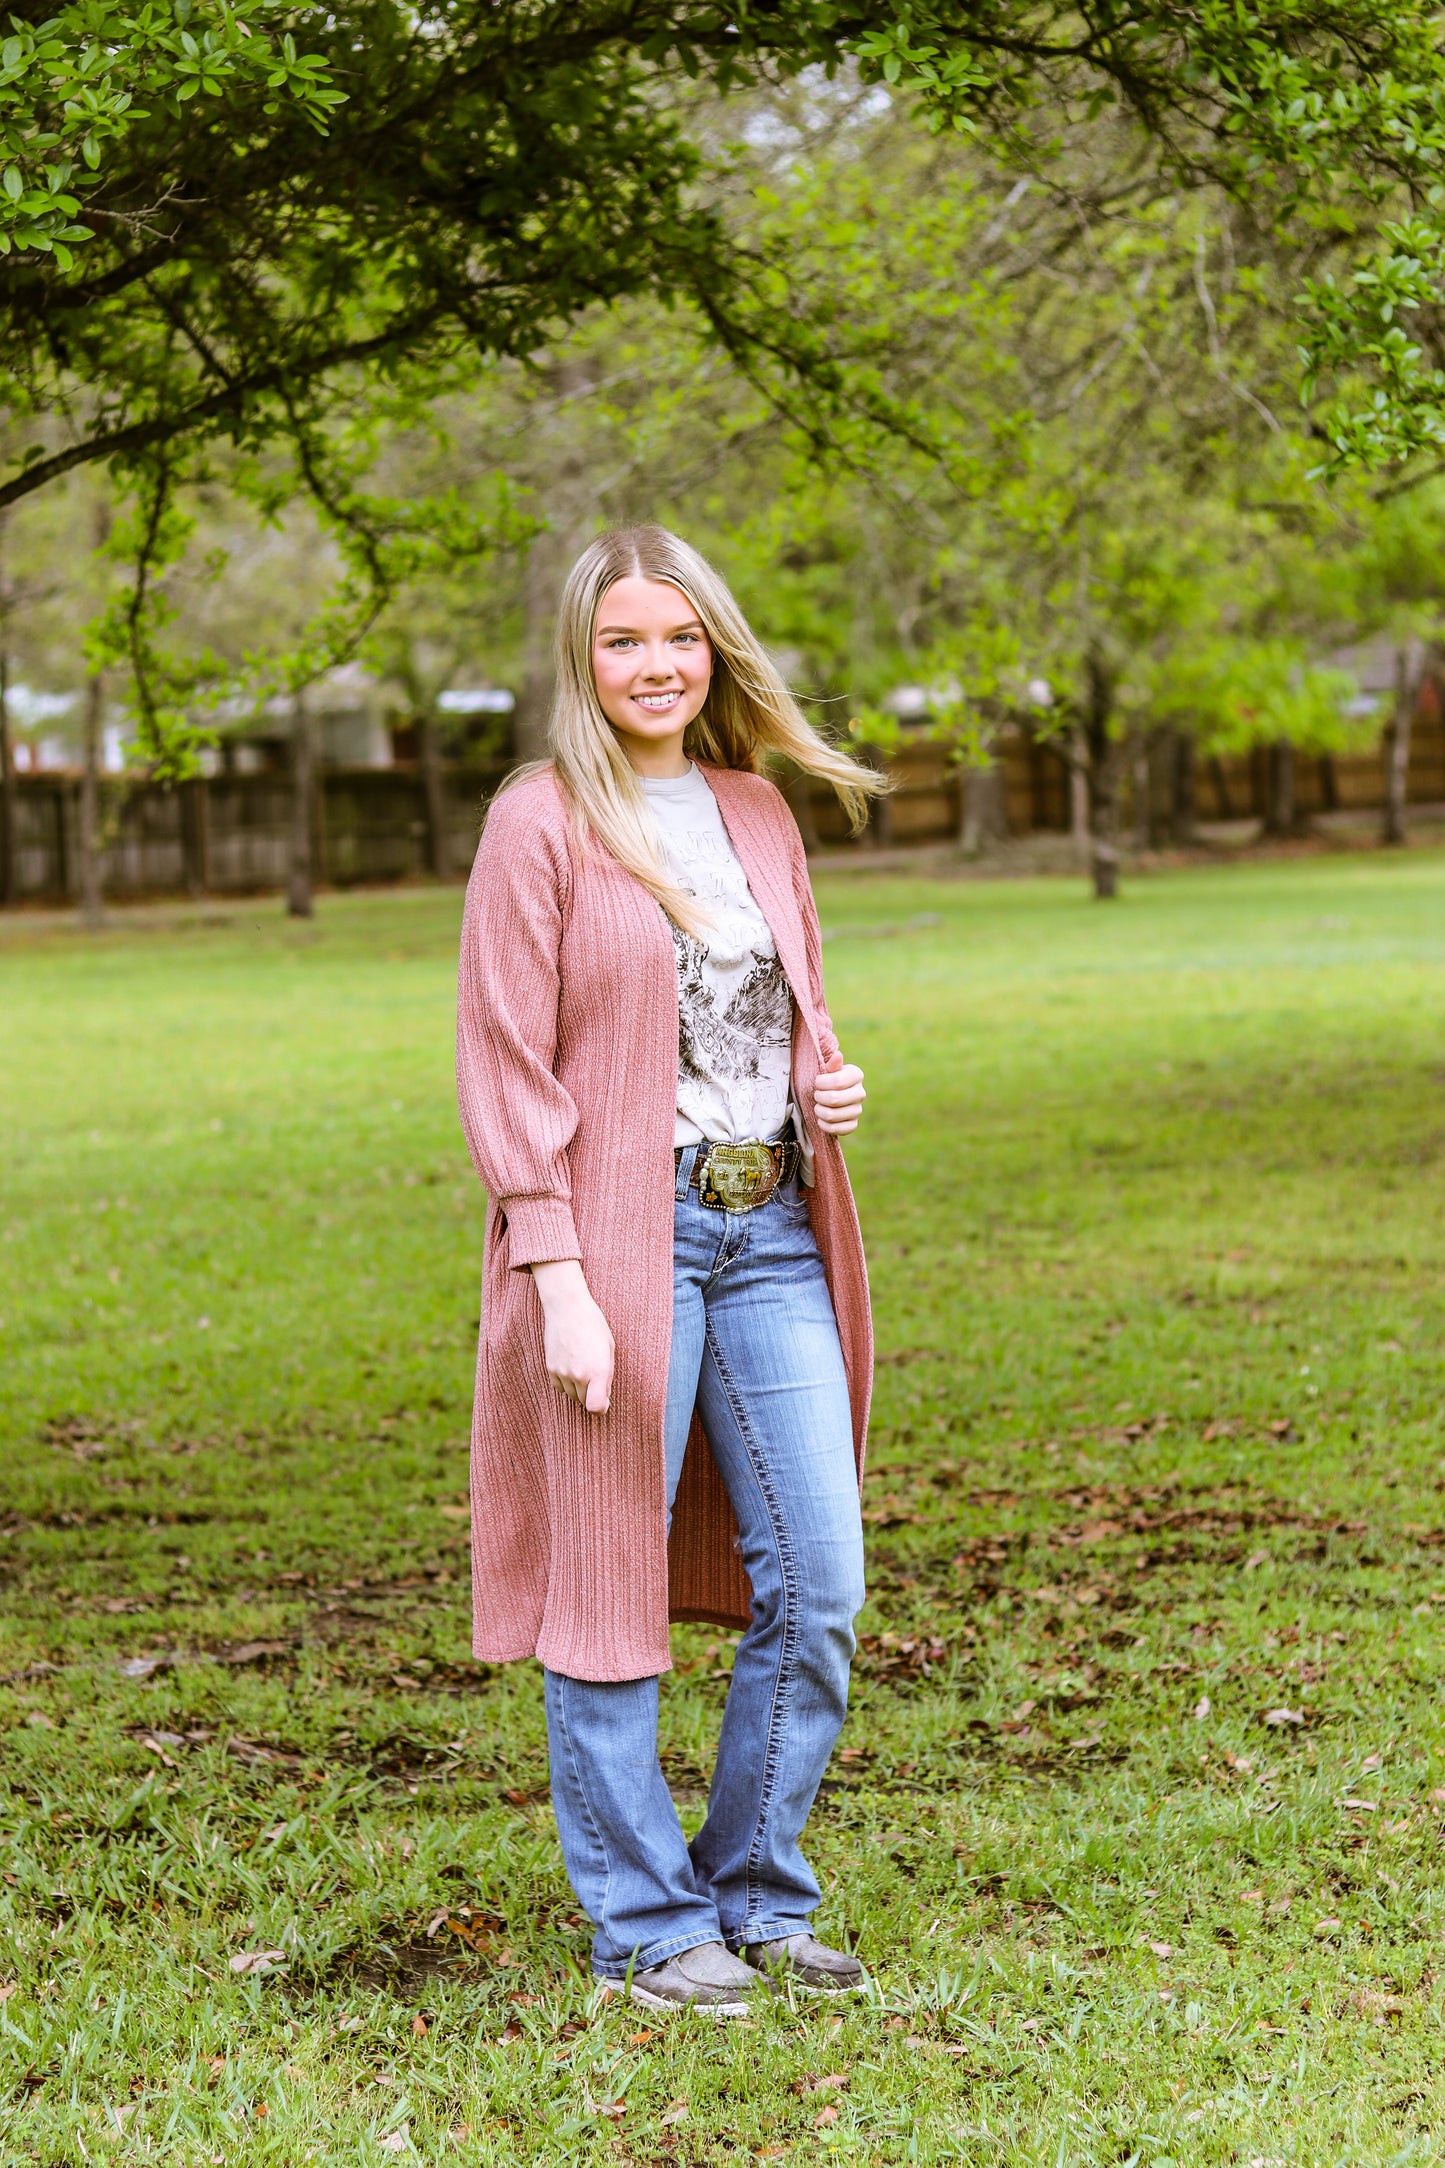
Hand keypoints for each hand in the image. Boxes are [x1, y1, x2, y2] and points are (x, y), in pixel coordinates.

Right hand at [530, 1260, 614, 1412]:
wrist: (567, 1308)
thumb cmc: (593, 1325)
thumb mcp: (609, 1349)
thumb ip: (607, 1376)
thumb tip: (604, 1399)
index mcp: (598, 1371)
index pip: (596, 1407)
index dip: (601, 1408)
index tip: (604, 1401)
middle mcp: (579, 1375)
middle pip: (584, 1402)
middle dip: (591, 1395)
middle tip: (595, 1377)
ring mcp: (562, 1372)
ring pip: (571, 1395)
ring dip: (578, 1389)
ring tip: (583, 1367)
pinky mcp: (551, 1368)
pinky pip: (559, 1387)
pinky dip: (566, 1383)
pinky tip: (571, 1366)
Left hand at [813, 1049, 865, 1135]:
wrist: (831, 1095)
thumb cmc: (827, 1080)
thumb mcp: (828, 1070)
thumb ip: (832, 1064)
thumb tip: (838, 1055)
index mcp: (856, 1075)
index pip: (837, 1082)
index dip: (821, 1083)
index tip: (817, 1082)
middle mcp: (861, 1093)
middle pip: (834, 1099)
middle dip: (819, 1098)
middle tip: (816, 1095)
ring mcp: (858, 1110)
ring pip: (833, 1115)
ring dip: (819, 1111)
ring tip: (818, 1107)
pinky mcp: (853, 1124)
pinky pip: (837, 1129)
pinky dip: (824, 1125)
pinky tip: (821, 1119)